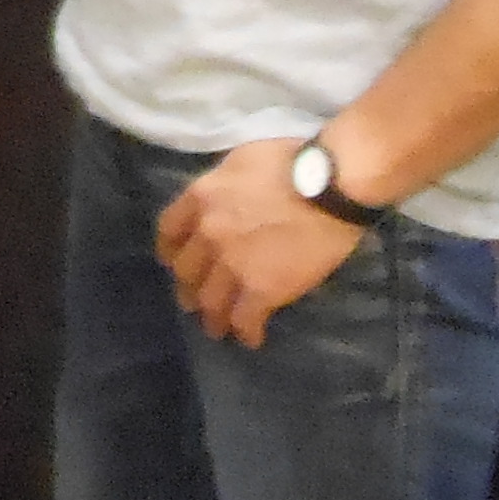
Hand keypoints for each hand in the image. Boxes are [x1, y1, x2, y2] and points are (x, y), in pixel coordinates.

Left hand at [154, 139, 367, 346]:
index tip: (174, 262)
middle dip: (189, 289)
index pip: (169, 231)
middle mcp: (207, 233)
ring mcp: (232, 264)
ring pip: (210, 302)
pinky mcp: (262, 289)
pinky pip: (244, 319)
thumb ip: (220, 185)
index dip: (171, 251)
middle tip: (195, 300)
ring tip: (218, 327)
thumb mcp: (240, 161)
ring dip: (212, 318)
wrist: (329, 185)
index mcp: (200, 198)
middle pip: (186, 271)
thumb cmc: (293, 162)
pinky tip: (251, 338)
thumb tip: (218, 200)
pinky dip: (246, 332)